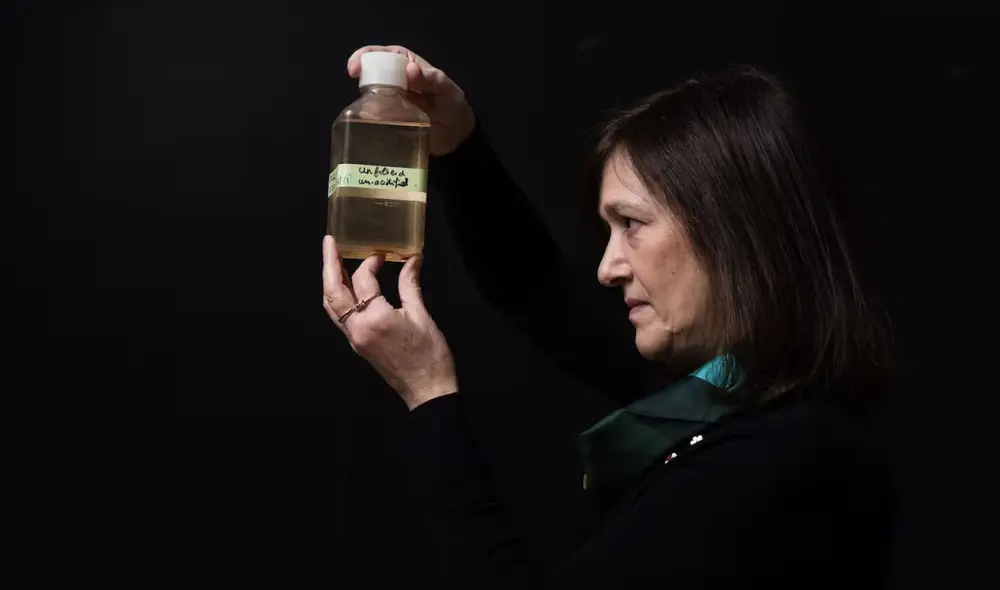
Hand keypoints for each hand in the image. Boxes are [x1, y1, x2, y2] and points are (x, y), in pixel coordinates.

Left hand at [321, 236, 457, 408]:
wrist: (427, 391)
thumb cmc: (429, 354)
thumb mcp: (421, 316)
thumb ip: (410, 285)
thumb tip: (412, 258)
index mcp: (374, 318)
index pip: (363, 280)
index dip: (371, 262)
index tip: (383, 253)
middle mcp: (357, 328)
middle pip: (332, 291)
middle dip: (329, 264)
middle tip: (330, 242)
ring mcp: (354, 338)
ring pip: (331, 305)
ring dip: (330, 281)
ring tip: (333, 260)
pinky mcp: (357, 345)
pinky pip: (339, 316)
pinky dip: (339, 297)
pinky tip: (346, 286)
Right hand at [347, 45, 475, 155]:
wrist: (457, 136)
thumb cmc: (453, 106)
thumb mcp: (447, 91)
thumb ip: (431, 80)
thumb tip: (410, 69)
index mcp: (406, 65)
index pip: (381, 54)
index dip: (365, 57)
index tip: (355, 69)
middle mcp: (395, 80)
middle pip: (370, 75)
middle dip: (363, 82)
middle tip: (362, 95)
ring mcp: (390, 100)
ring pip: (369, 96)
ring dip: (366, 102)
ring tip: (372, 112)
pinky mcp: (389, 119)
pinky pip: (375, 117)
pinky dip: (371, 119)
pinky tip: (374, 124)